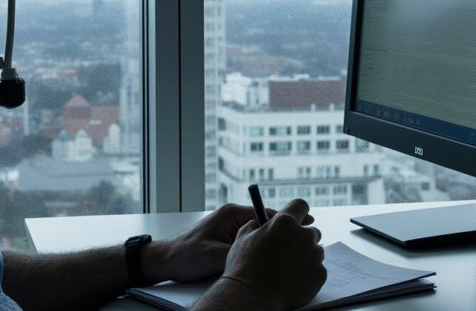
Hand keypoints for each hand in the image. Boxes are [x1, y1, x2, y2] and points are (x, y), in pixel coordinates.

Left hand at [143, 201, 314, 284]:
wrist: (167, 262)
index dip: (286, 220)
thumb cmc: (186, 255)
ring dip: (275, 243)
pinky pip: (254, 246)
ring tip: (295, 250)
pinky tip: (275, 261)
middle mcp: (234, 220)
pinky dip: (264, 251)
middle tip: (308, 238)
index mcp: (231, 215)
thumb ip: (239, 252)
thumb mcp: (214, 255)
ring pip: (262, 236)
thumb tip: (261, 255)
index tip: (306, 222)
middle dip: (285, 232)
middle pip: (267, 224)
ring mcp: (233, 232)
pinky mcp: (231, 244)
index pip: (266, 213)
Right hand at [220, 199, 326, 309]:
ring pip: (315, 251)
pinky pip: (317, 270)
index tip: (296, 219)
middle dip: (301, 239)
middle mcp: (303, 235)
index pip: (301, 206)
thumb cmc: (244, 267)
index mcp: (285, 222)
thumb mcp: (242, 237)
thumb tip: (258, 224)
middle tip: (288, 252)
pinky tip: (292, 280)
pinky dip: (308, 274)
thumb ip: (255, 226)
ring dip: (305, 257)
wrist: (251, 296)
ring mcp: (314, 255)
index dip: (297, 212)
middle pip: (311, 232)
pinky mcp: (320, 274)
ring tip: (287, 269)